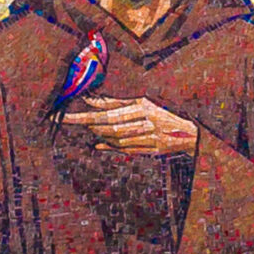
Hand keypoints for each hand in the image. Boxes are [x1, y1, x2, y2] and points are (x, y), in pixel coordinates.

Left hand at [61, 96, 197, 155]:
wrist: (189, 134)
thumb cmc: (162, 115)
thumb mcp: (142, 103)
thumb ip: (116, 103)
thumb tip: (90, 101)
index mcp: (142, 108)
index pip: (106, 113)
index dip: (83, 116)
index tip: (64, 116)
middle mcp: (144, 124)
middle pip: (108, 128)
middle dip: (87, 124)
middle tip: (69, 120)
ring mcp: (147, 140)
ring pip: (114, 140)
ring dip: (99, 134)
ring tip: (90, 128)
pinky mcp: (149, 152)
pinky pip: (123, 150)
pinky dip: (109, 146)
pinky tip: (99, 143)